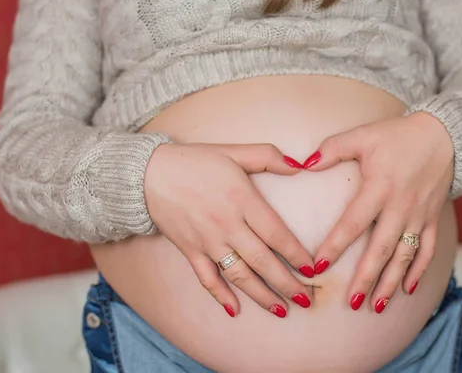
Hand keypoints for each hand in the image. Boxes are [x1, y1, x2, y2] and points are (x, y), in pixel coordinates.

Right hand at [144, 143, 314, 317]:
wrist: (147, 173)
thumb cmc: (195, 161)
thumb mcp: (234, 151)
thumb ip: (268, 157)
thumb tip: (299, 166)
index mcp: (242, 200)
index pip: (277, 234)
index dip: (297, 255)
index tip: (314, 270)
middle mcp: (227, 225)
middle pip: (263, 261)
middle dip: (287, 284)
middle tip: (307, 300)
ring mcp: (207, 241)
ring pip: (239, 275)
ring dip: (261, 295)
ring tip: (281, 310)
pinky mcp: (190, 251)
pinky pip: (207, 278)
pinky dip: (220, 296)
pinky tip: (234, 310)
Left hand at [305, 112, 453, 312]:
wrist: (444, 134)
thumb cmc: (398, 136)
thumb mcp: (363, 136)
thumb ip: (332, 149)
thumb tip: (304, 164)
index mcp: (379, 188)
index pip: (353, 223)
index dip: (335, 246)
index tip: (318, 266)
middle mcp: (400, 207)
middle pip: (381, 249)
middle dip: (366, 277)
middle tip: (351, 301)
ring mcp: (419, 216)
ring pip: (404, 256)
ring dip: (390, 282)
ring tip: (376, 306)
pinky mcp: (432, 219)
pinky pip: (427, 250)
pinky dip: (419, 271)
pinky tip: (408, 290)